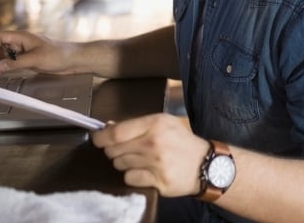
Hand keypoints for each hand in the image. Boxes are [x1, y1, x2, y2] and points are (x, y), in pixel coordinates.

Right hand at [0, 29, 74, 76]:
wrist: (75, 59)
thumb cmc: (60, 54)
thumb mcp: (37, 59)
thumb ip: (17, 63)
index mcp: (22, 37)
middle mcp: (20, 43)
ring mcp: (23, 52)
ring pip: (2, 57)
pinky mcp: (27, 60)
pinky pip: (10, 63)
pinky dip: (1, 69)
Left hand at [92, 113, 208, 196]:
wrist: (206, 165)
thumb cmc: (182, 142)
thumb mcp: (165, 124)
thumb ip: (138, 125)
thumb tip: (108, 127)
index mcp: (156, 123)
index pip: (116, 132)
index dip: (101, 137)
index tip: (97, 139)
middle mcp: (154, 142)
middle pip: (114, 150)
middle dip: (113, 151)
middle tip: (122, 151)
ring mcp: (156, 162)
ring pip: (119, 164)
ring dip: (124, 163)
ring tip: (138, 160)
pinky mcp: (158, 180)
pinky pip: (129, 178)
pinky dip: (132, 176)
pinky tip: (144, 171)